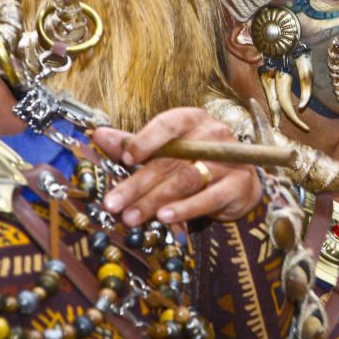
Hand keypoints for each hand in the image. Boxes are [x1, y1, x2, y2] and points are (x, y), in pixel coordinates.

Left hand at [92, 107, 262, 226]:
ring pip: (185, 180)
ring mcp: (229, 159)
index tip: (125, 159)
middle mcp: (212, 135)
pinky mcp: (238, 184)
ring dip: (155, 201)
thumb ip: (134, 143)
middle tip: (113, 205)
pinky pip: (208, 198)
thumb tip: (98, 135)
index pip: (168, 124)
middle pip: (169, 161)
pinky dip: (185, 209)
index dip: (145, 140)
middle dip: (137, 185)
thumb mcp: (167, 148)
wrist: (240, 182)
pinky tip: (165, 218)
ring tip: (132, 217)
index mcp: (192, 120)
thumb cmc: (197, 160)